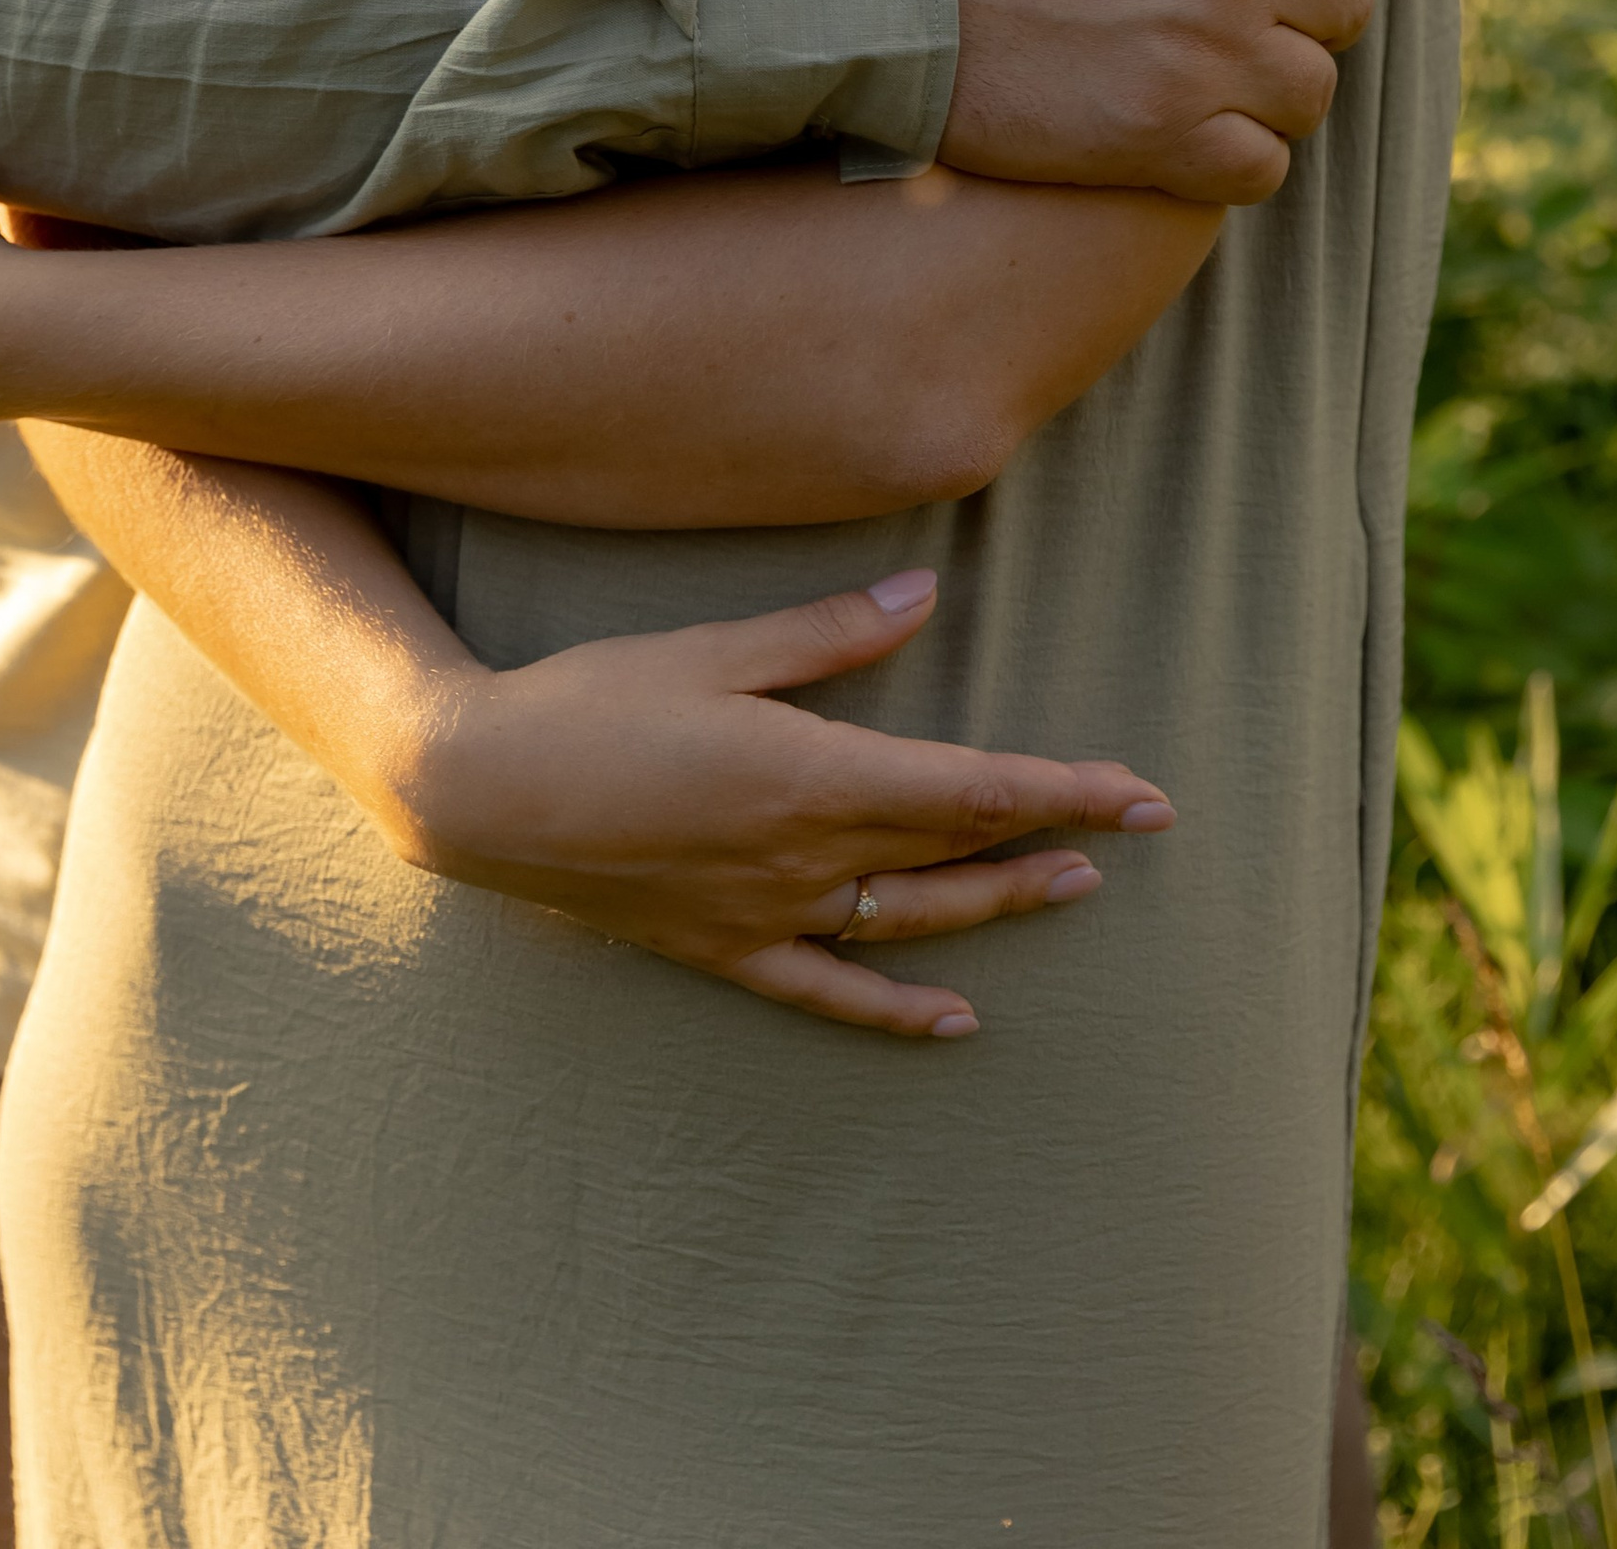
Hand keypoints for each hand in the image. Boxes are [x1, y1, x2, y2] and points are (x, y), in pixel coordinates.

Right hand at [393, 565, 1172, 1039]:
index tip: (1139, 792)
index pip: (970, 789)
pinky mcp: (722, 947)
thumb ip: (827, 635)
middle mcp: (804, 856)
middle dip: (1052, 835)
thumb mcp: (713, 649)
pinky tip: (955, 1018)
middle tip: (1135, 828)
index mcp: (811, 773)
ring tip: (1073, 891)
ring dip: (999, 906)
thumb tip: (927, 597)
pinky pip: (829, 989)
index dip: (1063, 790)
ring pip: (912, 917)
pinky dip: (897, 1009)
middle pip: (954, 849)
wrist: (477, 790)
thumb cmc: (593, 699)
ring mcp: (766, 912)